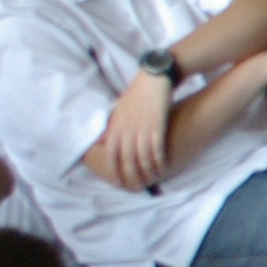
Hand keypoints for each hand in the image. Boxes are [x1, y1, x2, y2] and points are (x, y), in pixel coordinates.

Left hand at [92, 71, 173, 188]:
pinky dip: (158, 160)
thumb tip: (104, 140)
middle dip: (131, 175)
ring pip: (142, 156)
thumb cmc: (136, 93)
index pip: (112, 154)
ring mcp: (141, 128)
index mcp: (115, 126)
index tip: (120, 181)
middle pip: (126, 159)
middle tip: (136, 187)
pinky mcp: (156, 126)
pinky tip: (162, 167)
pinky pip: (156, 148)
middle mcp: (126, 129)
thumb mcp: (119, 109)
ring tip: (151, 180)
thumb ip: (112, 127)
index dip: (116, 169)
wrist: (152, 79)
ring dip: (146, 171)